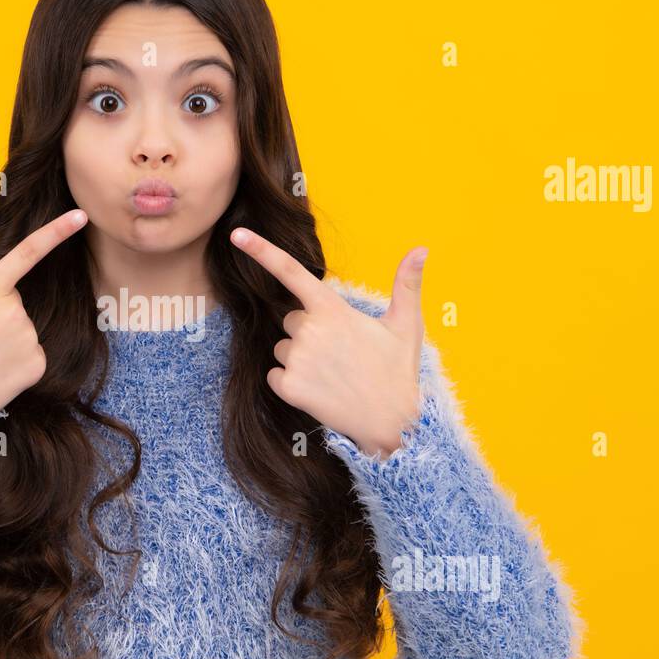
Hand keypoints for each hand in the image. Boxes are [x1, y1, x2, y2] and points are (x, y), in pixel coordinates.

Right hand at [0, 209, 88, 417]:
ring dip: (6, 339)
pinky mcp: (37, 364)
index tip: (81, 216)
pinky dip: (17, 362)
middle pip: (13, 302)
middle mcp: (13, 311)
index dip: (56, 232)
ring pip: (23, 329)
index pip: (26, 253)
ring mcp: (28, 338)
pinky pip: (33, 355)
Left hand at [229, 227, 427, 457]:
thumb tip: (421, 248)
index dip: (261, 250)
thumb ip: (407, 283)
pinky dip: (291, 383)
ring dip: (300, 359)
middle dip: (308, 332)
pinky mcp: (289, 387)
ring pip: (283, 349)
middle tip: (340, 353)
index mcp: (332, 310)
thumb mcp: (406, 325)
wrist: (391, 424)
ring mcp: (297, 360)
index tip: (236, 235)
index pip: (291, 271)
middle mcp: (309, 331)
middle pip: (290, 320)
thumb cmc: (398, 372)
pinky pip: (276, 376)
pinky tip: (319, 391)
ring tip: (333, 374)